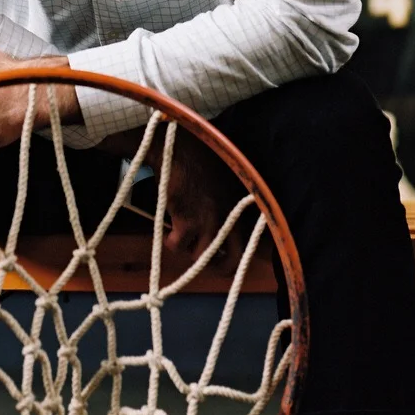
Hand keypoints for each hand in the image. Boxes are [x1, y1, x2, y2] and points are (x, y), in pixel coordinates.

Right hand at [104, 124, 247, 275]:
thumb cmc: (198, 156)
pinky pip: (177, 245)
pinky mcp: (187, 222)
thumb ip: (228, 199)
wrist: (178, 148)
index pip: (249, 240)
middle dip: (219, 267)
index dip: (238, 253)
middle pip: (232, 259)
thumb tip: (224, 215)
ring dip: (189, 250)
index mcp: (240, 206)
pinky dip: (170, 241)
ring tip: (180, 239)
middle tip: (205, 262)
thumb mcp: (224, 177)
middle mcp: (229, 218)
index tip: (226, 256)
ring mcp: (209, 222)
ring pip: (200, 256)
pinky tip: (166, 231)